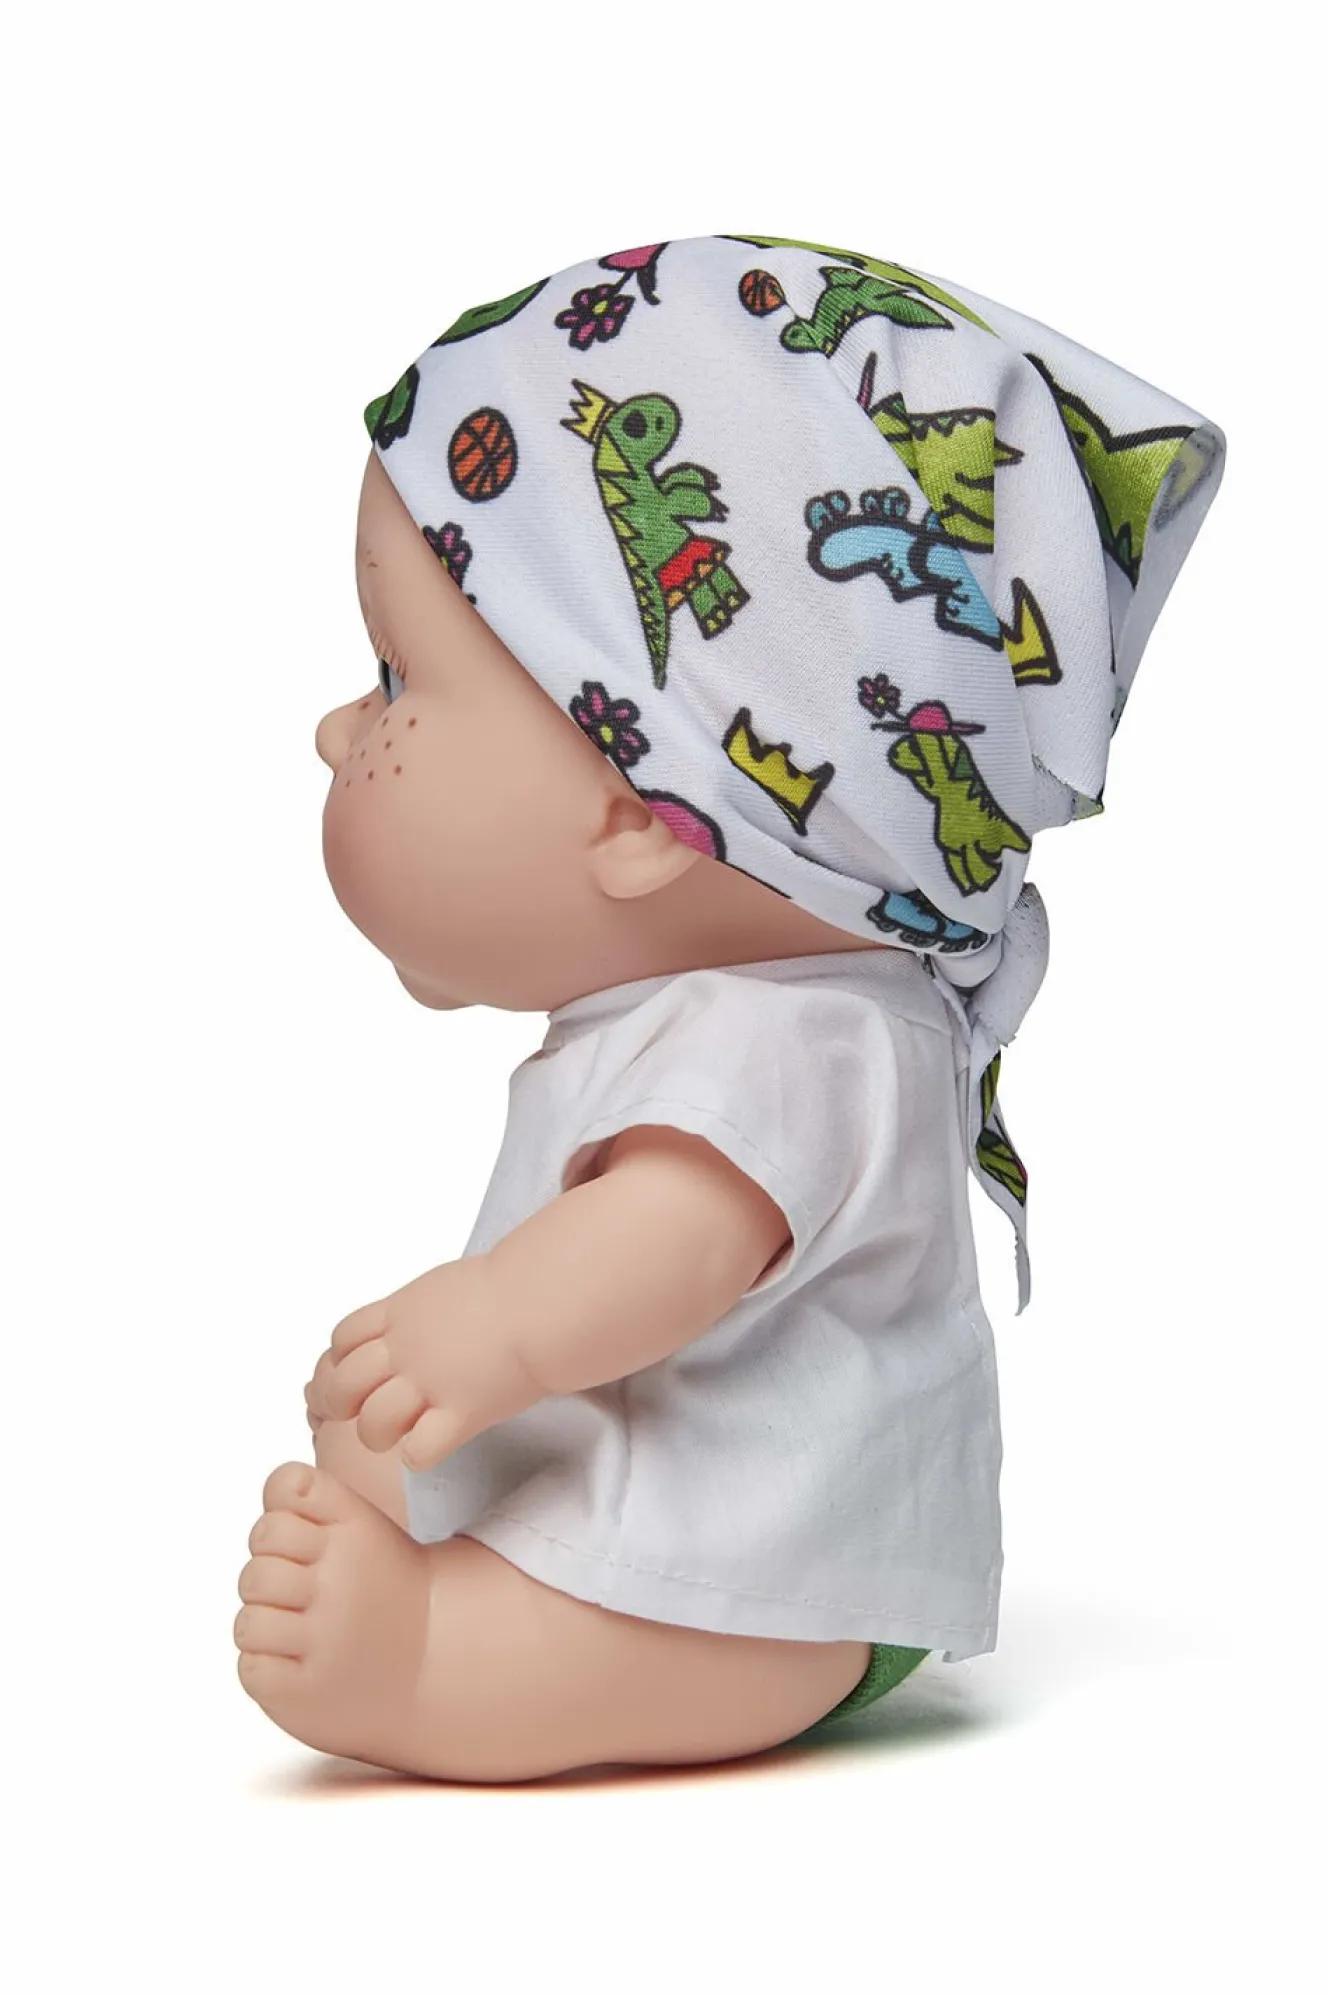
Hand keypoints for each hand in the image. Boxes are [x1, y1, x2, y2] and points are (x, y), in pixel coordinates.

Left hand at [303, 1256, 540, 1471]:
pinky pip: (419, 1450)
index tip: (358, 1373)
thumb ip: (420, 1308)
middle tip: (363, 1411)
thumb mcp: (445, 1286)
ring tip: (396, 1434)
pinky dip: (419, 1454)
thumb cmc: (508, 1288)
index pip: (342, 1339)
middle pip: (342, 1385)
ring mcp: (430, 1382)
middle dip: (342, 1404)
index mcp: (401, 1312)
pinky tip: (432, 1444)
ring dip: (377, 1434)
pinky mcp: (461, 1412)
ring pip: (372, 1423)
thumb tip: (416, 1319)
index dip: (340, 1361)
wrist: (542, 1300)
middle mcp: (406, 1349)